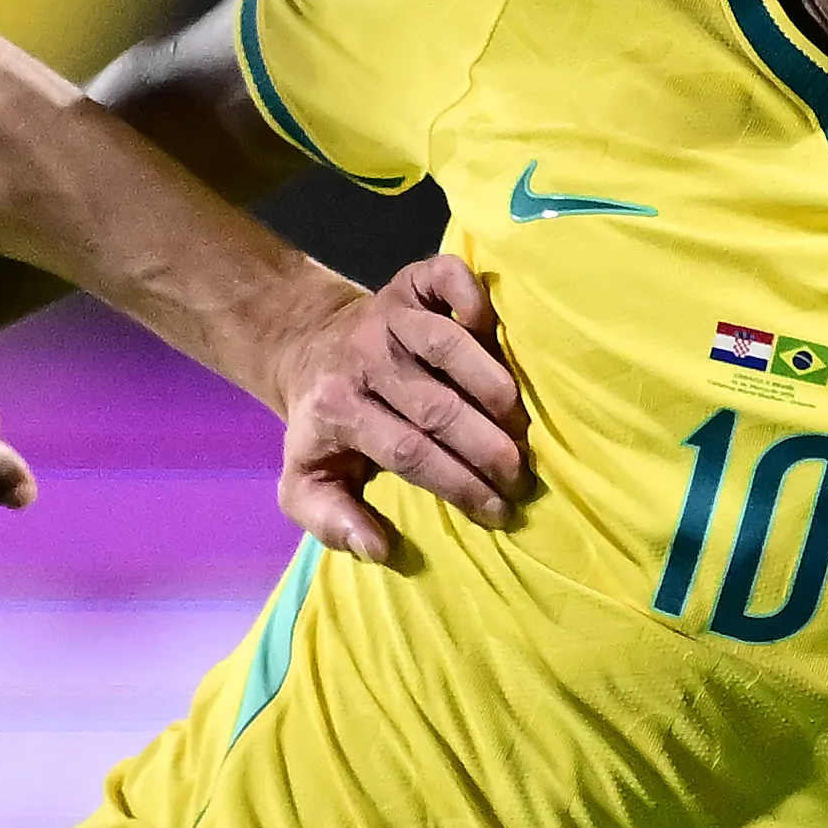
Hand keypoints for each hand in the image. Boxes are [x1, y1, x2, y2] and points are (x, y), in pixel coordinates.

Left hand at [268, 249, 523, 567]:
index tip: (497, 510)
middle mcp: (364, 358)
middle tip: (521, 478)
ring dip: (492, 385)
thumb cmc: (323, 425)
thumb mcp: (307, 481)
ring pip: (447, 344)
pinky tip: (494, 327)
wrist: (306, 346)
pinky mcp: (409, 282)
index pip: (408, 452)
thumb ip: (330, 520)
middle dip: (485, 447)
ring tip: (522, 426)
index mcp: (338, 409)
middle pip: (435, 406)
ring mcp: (389, 315)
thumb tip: (378, 550)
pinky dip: (472, 293)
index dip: (457, 484)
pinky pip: (444, 276)